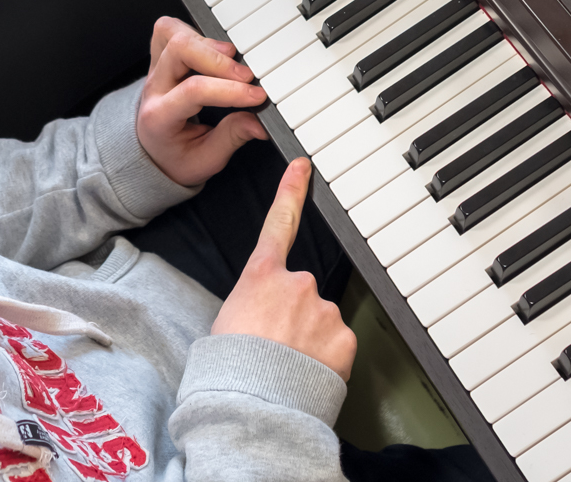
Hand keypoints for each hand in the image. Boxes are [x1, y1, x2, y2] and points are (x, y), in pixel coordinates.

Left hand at [135, 16, 267, 186]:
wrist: (152, 151)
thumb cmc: (177, 156)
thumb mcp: (206, 160)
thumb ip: (232, 138)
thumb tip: (259, 123)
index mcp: (159, 117)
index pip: (193, 90)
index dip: (230, 90)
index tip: (257, 96)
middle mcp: (154, 87)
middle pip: (179, 50)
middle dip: (219, 60)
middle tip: (247, 76)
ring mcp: (155, 68)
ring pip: (171, 33)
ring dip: (207, 42)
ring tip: (232, 59)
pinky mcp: (161, 56)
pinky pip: (170, 29)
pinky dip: (196, 33)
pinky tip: (215, 51)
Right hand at [211, 158, 356, 381]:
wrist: (252, 404)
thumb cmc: (229, 369)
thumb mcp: (225, 322)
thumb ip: (252, 305)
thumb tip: (263, 315)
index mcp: (261, 276)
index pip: (279, 223)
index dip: (292, 191)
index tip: (304, 166)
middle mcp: (297, 283)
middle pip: (302, 292)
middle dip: (295, 316)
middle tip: (276, 347)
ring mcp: (324, 308)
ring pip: (322, 321)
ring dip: (311, 340)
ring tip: (288, 366)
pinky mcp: (344, 336)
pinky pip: (338, 345)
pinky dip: (327, 359)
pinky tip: (308, 374)